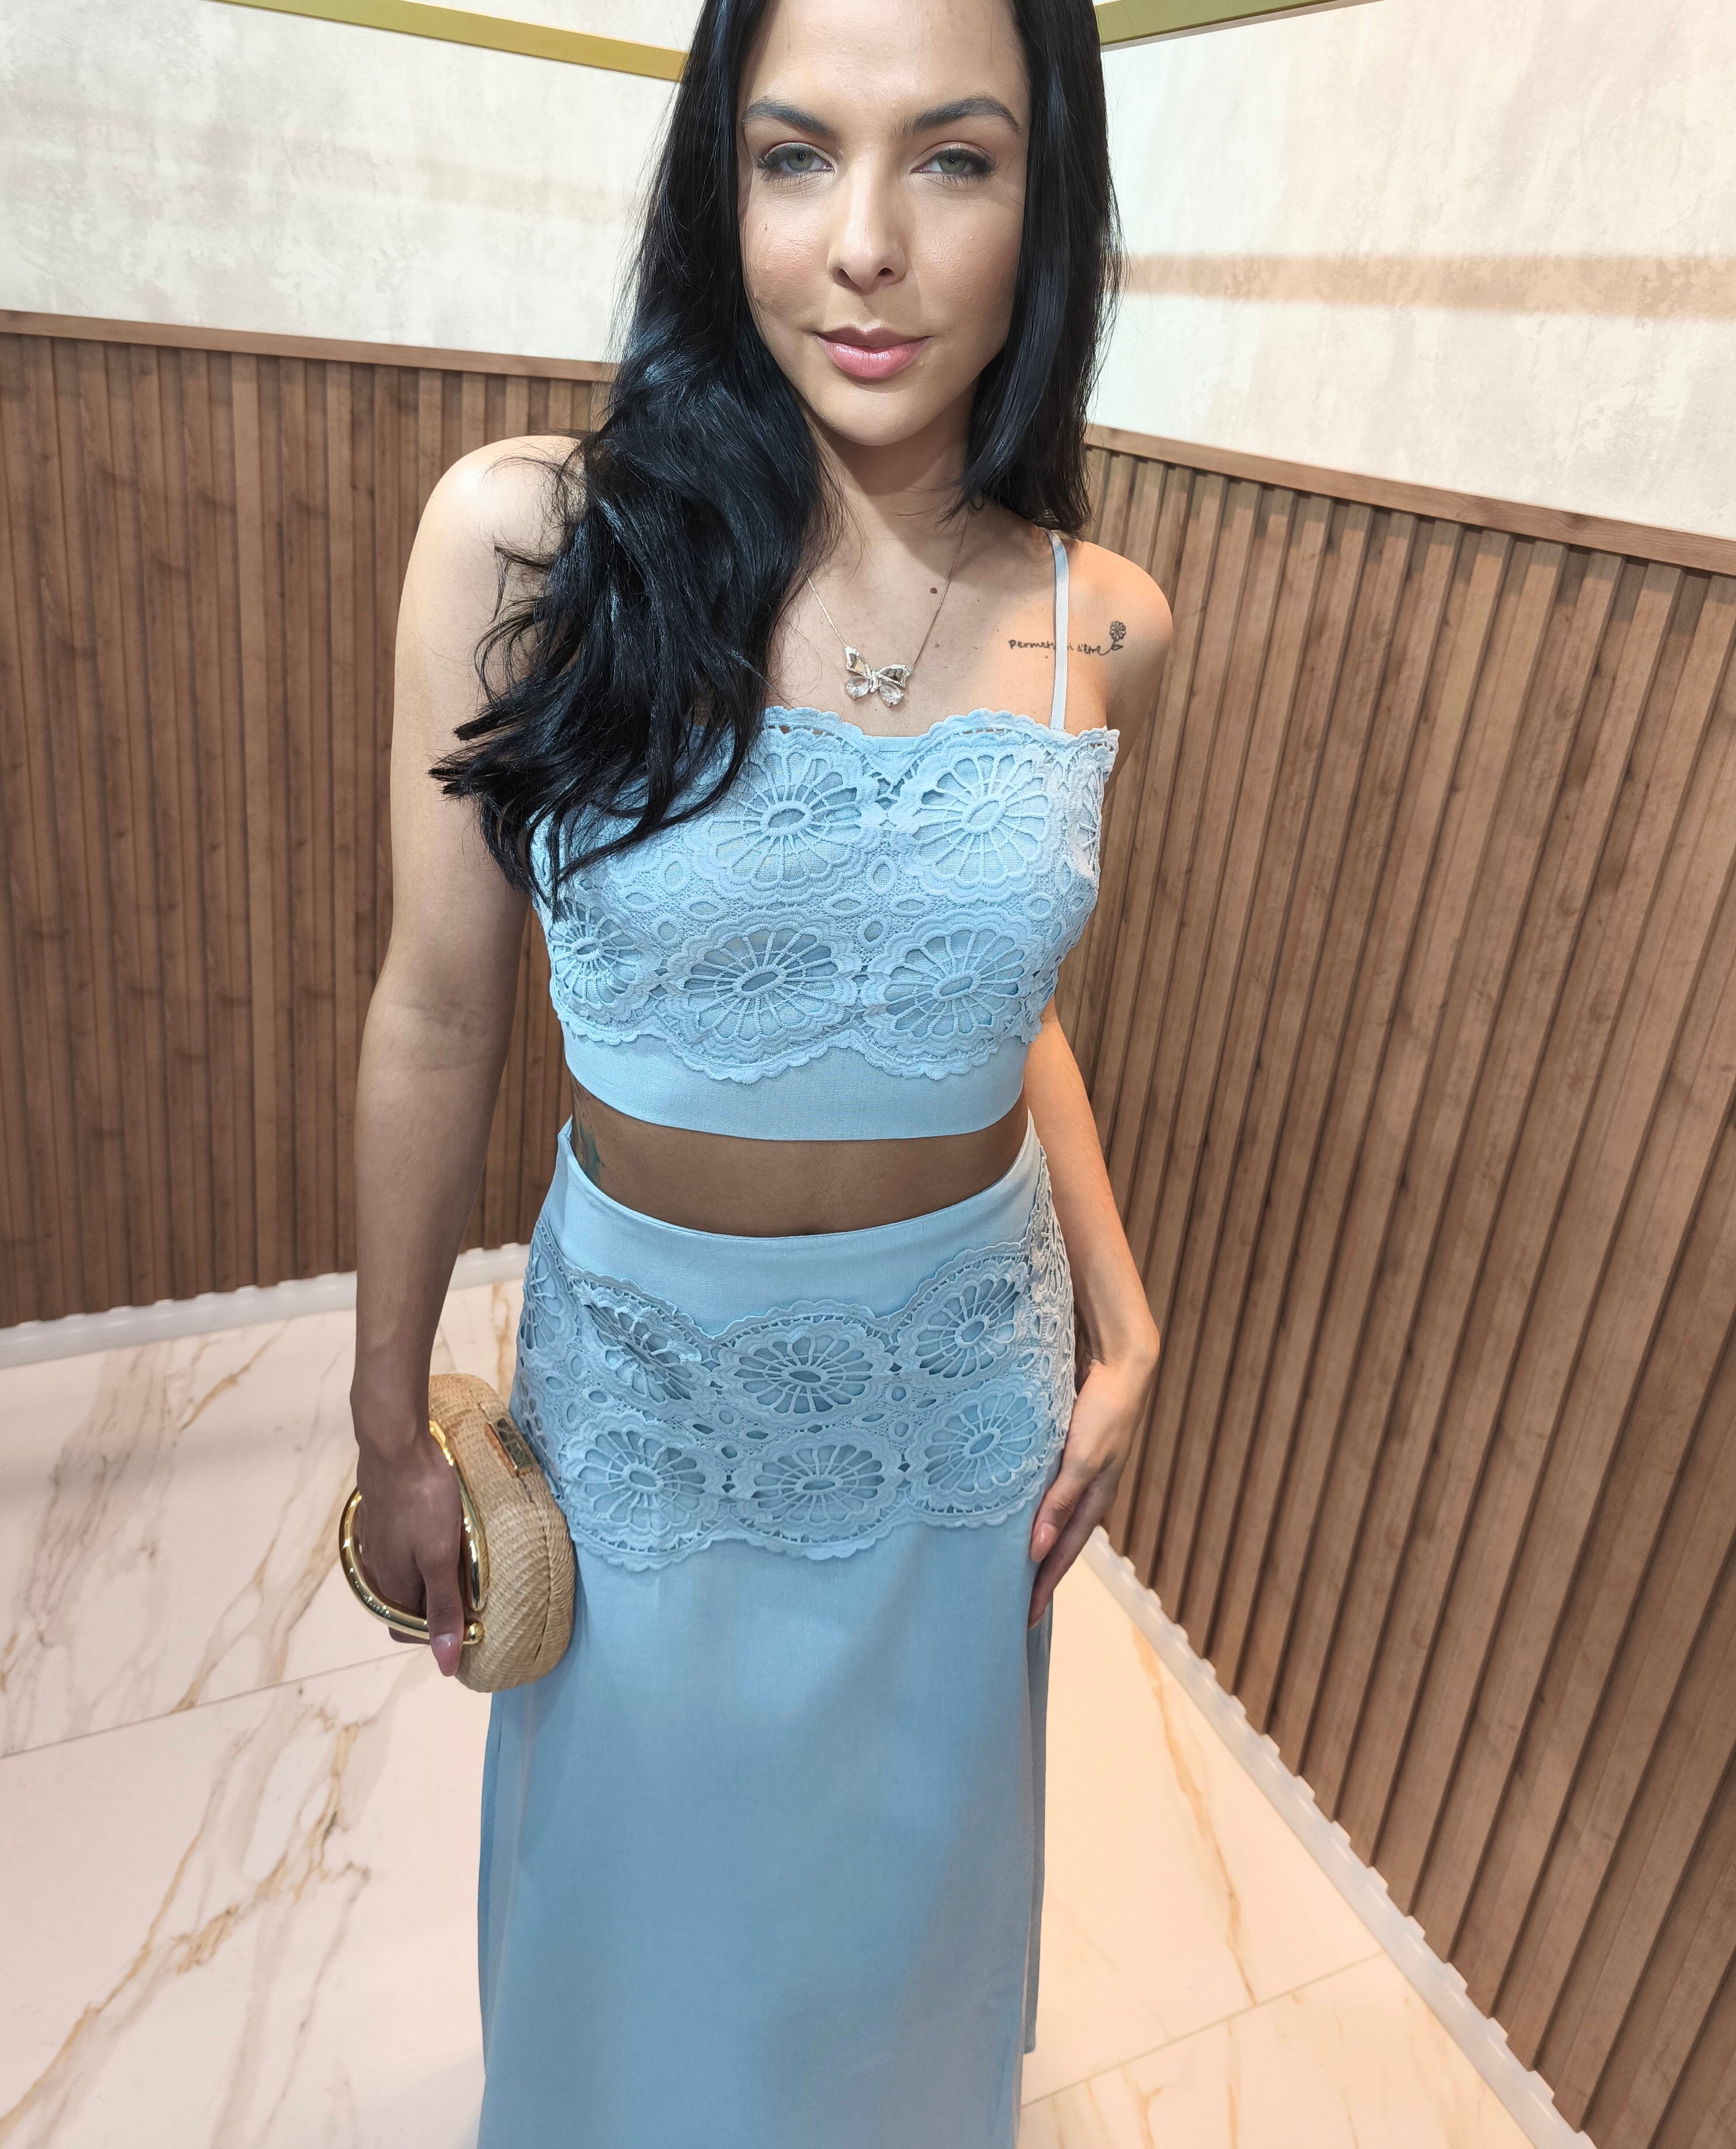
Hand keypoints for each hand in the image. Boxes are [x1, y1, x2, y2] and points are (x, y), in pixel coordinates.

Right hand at [352, 1420, 467, 1675]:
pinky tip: (436, 1531)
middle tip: (469, 1586)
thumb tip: (445, 1663)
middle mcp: (377, 1570)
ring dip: (427, 1574)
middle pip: (405, 1602)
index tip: (468, 1618)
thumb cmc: (423, 1500)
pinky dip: (418, 1550)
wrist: (395, 1445)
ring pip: (401, 1573)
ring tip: (458, 1559)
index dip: (436, 1632)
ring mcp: (374, 1541)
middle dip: (434, 1602)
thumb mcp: (440, 1558)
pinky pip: (398, 1547)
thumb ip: (443, 1608)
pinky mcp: (378, 1516)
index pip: (407, 1630)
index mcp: (392, 1586)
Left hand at [1027, 1347, 1154, 1626]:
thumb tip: (1036, 1552)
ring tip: (1000, 1564)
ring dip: (1027, 1541)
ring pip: (1046, 1517)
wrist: (1118, 1364)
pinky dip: (1024, 1508)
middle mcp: (1082, 1491)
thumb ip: (1059, 1503)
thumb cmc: (1104, 1412)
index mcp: (1093, 1500)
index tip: (1023, 1618)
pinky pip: (1040, 1490)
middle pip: (1055, 1542)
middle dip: (1034, 1574)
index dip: (1043, 1587)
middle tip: (1006, 1602)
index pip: (1062, 1555)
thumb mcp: (1081, 1460)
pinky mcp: (1060, 1452)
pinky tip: (1004, 1511)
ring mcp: (1072, 1472)